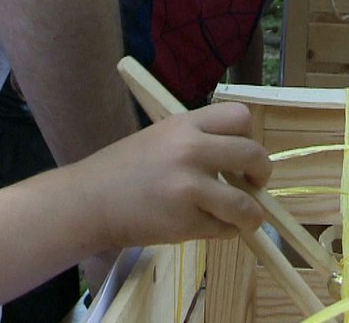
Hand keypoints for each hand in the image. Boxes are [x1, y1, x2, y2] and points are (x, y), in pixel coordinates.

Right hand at [78, 103, 271, 249]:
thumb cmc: (122, 170)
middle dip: (262, 173)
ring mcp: (189, 188)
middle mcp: (191, 150)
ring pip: (245, 204)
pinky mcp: (184, 221)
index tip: (244, 153)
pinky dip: (224, 232)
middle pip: (253, 155)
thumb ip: (196, 142)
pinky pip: (223, 229)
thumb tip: (240, 161)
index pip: (240, 117)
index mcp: (184, 125)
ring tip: (247, 219)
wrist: (87, 202)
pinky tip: (210, 228)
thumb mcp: (160, 139)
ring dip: (252, 215)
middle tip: (255, 184)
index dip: (249, 136)